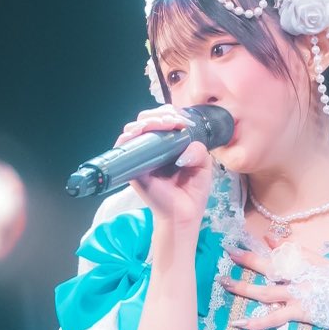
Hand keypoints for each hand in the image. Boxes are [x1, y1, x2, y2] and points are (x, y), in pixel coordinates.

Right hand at [116, 106, 209, 233]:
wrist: (184, 215)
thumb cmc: (193, 192)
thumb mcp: (203, 166)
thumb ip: (198, 150)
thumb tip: (183, 142)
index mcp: (168, 146)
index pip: (163, 120)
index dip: (170, 114)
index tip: (181, 120)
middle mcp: (152, 149)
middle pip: (147, 120)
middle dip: (159, 115)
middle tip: (172, 122)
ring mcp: (141, 158)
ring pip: (135, 128)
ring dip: (148, 121)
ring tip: (163, 125)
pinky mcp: (133, 168)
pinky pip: (125, 146)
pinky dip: (130, 135)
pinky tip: (142, 131)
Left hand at [221, 219, 328, 329]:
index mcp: (318, 265)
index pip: (294, 251)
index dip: (278, 243)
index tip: (265, 236)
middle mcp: (304, 278)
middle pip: (271, 267)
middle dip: (249, 259)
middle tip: (229, 252)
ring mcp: (299, 296)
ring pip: (265, 291)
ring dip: (242, 287)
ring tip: (223, 282)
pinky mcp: (299, 313)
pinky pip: (274, 318)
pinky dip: (256, 322)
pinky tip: (239, 323)